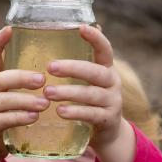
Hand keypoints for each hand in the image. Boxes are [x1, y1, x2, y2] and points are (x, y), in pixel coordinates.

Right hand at [0, 26, 49, 161]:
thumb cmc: (5, 116)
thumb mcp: (10, 96)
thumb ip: (23, 84)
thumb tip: (55, 68)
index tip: (10, 28)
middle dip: (21, 78)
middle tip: (43, 79)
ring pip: (2, 100)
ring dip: (24, 100)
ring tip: (44, 103)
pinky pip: (2, 120)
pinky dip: (19, 118)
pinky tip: (34, 117)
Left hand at [43, 24, 125, 149]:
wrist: (108, 134)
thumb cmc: (91, 103)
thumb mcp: (88, 84)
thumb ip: (78, 68)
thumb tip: (63, 38)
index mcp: (106, 70)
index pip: (105, 50)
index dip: (96, 38)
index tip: (82, 27)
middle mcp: (113, 83)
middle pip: (95, 72)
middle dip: (73, 68)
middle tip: (50, 67)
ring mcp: (112, 102)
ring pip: (91, 94)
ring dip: (69, 93)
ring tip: (48, 93)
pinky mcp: (108, 120)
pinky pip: (91, 114)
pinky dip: (75, 112)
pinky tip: (60, 112)